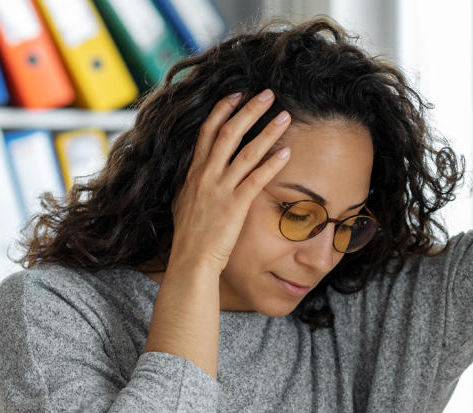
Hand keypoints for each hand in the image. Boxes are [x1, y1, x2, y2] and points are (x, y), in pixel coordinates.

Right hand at [169, 89, 292, 271]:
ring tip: (285, 116)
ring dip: (267, 131)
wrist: (190, 259)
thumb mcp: (185, 201)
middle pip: (228, 132)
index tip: (237, 94)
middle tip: (267, 94)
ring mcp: (220, 189)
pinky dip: (272, 164)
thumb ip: (194, 183)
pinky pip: (256, 179)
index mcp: (194, 172)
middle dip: (249, 110)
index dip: (223, 110)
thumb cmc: (190, 235)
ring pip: (246, 152)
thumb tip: (197, 172)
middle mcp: (206, 175)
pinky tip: (287, 152)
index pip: (208, 131)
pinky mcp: (235, 205)